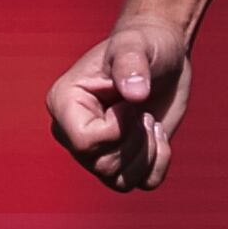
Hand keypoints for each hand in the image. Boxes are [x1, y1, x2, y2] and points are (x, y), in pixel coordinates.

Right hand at [46, 16, 190, 191]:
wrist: (162, 57)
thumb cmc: (144, 45)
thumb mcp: (137, 45)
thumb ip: (131, 63)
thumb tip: (135, 94)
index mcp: (64, 103)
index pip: (84, 141)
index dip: (118, 128)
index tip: (130, 102)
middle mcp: (73, 133)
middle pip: (103, 165)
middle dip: (135, 140)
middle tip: (142, 110)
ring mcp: (96, 151)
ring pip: (120, 181)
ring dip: (147, 153)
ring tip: (149, 120)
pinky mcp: (122, 162)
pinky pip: (141, 183)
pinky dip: (159, 163)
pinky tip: (159, 135)